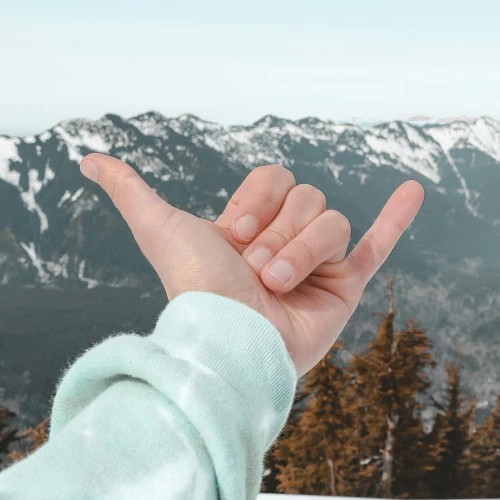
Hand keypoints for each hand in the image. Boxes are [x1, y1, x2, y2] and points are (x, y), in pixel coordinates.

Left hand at [80, 156, 424, 377]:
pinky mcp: (346, 285)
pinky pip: (377, 245)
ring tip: (277, 285)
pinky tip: (413, 188)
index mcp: (251, 225)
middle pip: (306, 196)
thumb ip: (128, 190)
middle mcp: (284, 239)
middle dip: (277, 232)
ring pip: (331, 219)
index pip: (275, 178)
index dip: (256, 202)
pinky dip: (396, 219)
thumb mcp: (159, 226)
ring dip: (301, 251)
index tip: (231, 236)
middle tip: (254, 269)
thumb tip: (86, 158)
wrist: (230, 340)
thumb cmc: (195, 286)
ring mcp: (317, 262)